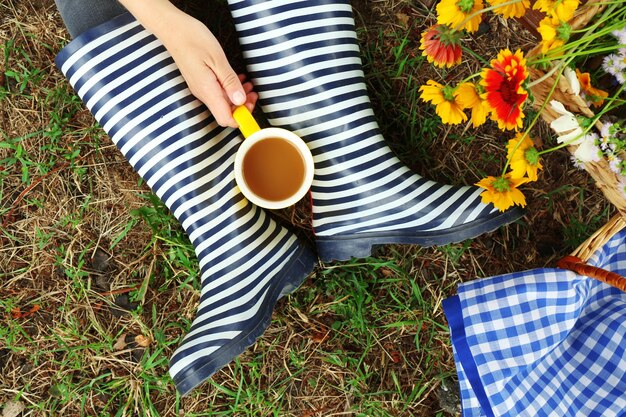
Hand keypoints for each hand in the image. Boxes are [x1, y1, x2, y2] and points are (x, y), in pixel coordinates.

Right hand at [119, 0, 256, 127]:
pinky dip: (230, 89)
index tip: (252, 105)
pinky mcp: (200, 82)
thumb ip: (230, 82)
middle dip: (242, 106)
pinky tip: (237, 79)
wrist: (172, 28)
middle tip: (253, 93)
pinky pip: (218, 93)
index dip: (241, 117)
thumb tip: (241, 101)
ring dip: (237, 96)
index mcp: (207, 90)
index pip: (225, 118)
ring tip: (248, 84)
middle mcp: (203, 93)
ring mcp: (201, 88)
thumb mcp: (217, 59)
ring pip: (223, 102)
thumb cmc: (193, 39)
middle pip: (225, 112)